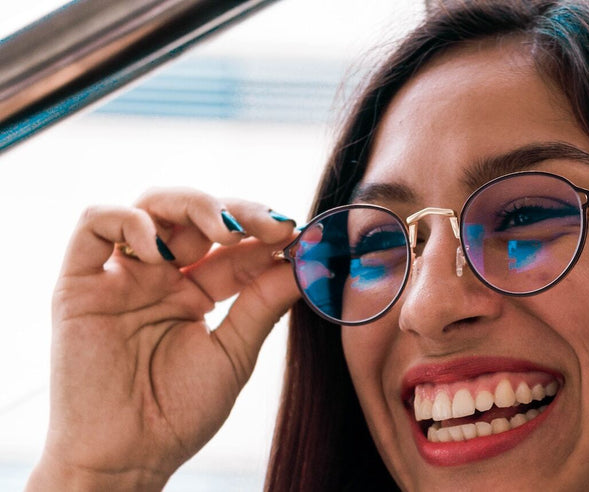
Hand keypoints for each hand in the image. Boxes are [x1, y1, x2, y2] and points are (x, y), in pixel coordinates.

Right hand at [30, 189, 298, 489]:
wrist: (126, 458)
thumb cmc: (178, 414)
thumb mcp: (234, 354)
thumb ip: (264, 304)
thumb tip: (308, 262)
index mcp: (197, 292)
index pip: (235, 245)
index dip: (265, 234)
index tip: (298, 234)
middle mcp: (160, 276)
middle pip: (196, 215)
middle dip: (237, 211)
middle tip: (270, 225)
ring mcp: (121, 275)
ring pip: (151, 206)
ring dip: (193, 206)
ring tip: (224, 231)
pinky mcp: (80, 282)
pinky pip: (94, 224)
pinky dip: (129, 219)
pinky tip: (162, 247)